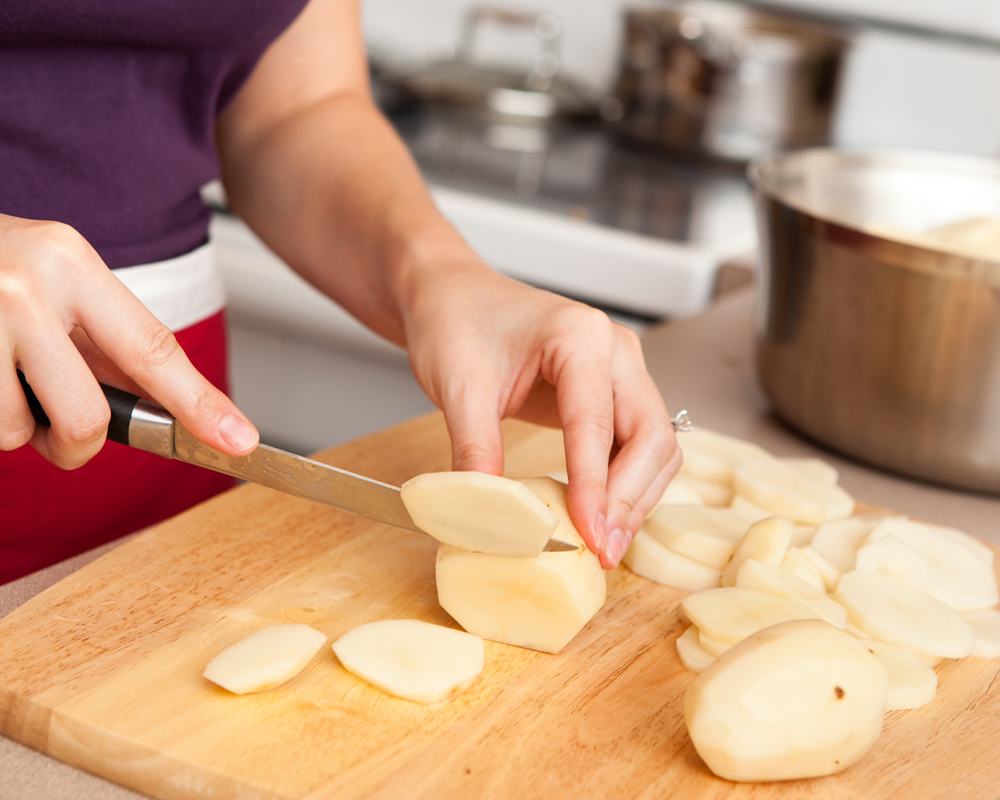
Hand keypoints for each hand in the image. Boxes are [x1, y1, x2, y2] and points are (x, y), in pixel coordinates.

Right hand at [0, 214, 257, 467]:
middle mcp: (25, 289)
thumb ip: (103, 341)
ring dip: (13, 427)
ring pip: (17, 434)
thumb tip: (162, 406)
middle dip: (76, 443)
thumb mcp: (55, 279)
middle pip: (86, 418)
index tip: (239, 440)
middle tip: (58, 428)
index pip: (153, 349)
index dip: (199, 404)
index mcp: (70, 262)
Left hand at [400, 257, 680, 568]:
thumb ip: (475, 451)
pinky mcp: (610, 394)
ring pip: (654, 445)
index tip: (590, 536)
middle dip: (630, 498)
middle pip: (651, 435)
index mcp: (579, 336)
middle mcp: (614, 350)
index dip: (596, 488)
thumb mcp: (458, 388)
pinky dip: (624, 484)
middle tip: (602, 550)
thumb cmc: (456, 322)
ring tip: (603, 543)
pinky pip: (634, 444)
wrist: (450, 296)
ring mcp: (619, 371)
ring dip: (635, 497)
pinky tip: (599, 515)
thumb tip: (491, 516)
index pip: (599, 424)